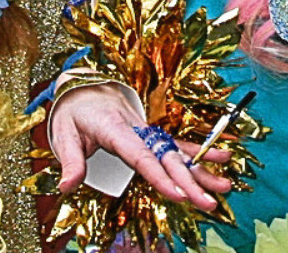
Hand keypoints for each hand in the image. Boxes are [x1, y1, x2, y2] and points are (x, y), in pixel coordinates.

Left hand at [46, 83, 231, 211]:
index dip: (160, 177)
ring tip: (225, 184)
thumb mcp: (62, 134)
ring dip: (201, 169)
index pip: (141, 157)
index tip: (179, 195)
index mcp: (115, 129)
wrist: (82, 85)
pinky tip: (221, 159)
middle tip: (209, 202)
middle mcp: (137, 129)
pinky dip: (199, 152)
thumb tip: (67, 187)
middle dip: (190, 182)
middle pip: (166, 159)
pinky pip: (177, 143)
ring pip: (177, 152)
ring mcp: (146, 130)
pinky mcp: (151, 133)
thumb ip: (70, 161)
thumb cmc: (72, 111)